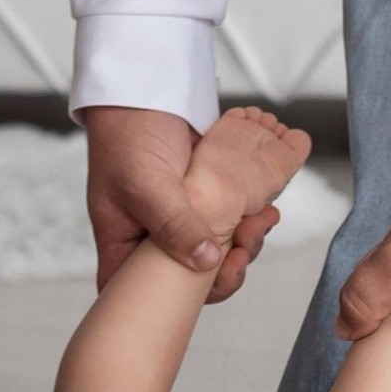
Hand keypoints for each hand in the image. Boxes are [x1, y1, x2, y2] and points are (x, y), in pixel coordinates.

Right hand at [83, 104, 279, 302]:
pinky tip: (265, 209)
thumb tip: (206, 262)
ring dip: (244, 242)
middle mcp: (152, 237)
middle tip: (244, 251)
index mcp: (125, 243)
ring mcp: (181, 218)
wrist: (147, 88)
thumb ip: (174, 223)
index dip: (173, 303)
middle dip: (224, 271)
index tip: (205, 288)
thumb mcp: (145, 183)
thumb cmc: (126, 135)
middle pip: (189, 279)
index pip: (140, 293)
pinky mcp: (206, 197)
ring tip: (263, 220)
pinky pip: (230, 221)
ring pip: (216, 251)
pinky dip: (249, 219)